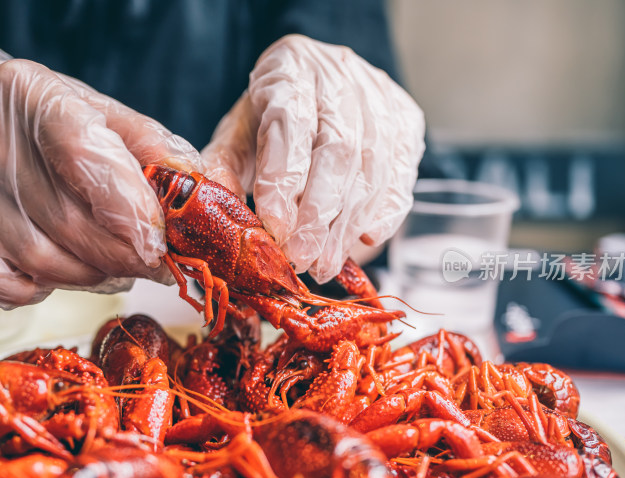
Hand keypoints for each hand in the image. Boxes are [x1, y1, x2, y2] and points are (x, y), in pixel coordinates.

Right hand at [0, 29, 201, 306]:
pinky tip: (55, 276)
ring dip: (91, 277)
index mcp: (32, 96)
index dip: (132, 211)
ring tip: (113, 269)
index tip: (163, 243)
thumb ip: (153, 148)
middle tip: (152, 264)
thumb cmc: (40, 117)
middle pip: (69, 223)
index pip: (86, 159)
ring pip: (40, 261)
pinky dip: (36, 292)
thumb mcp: (99, 112)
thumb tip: (203, 193)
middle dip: (124, 256)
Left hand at [202, 35, 424, 282]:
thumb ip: (223, 168)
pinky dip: (386, 212)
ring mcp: (380, 96)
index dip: (284, 179)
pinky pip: (403, 173)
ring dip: (348, 224)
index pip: (289, 123)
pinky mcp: (406, 121)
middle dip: (319, 212)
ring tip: (324, 263)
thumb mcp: (236, 134)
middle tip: (301, 258)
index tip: (274, 227)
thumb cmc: (270, 116)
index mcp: (289, 67)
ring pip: (373, 167)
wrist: (315, 88)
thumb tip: (218, 212)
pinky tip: (366, 239)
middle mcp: (340, 74)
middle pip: (339, 148)